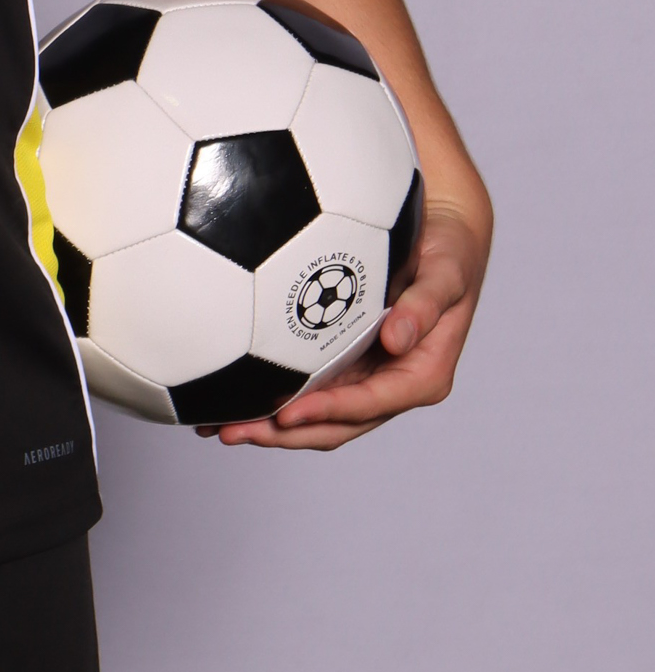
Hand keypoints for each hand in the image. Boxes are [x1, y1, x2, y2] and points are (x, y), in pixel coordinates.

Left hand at [199, 186, 490, 449]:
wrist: (442, 236)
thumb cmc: (448, 253)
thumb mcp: (446, 273)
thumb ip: (425, 305)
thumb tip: (397, 338)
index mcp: (421, 375)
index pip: (369, 405)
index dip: (328, 412)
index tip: (287, 414)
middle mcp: (392, 384)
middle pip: (336, 424)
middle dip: (286, 434)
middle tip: (235, 431)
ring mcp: (367, 377)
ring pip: (317, 415)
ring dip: (272, 427)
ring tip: (222, 426)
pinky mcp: (347, 363)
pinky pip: (309, 388)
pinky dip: (275, 398)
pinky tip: (236, 397)